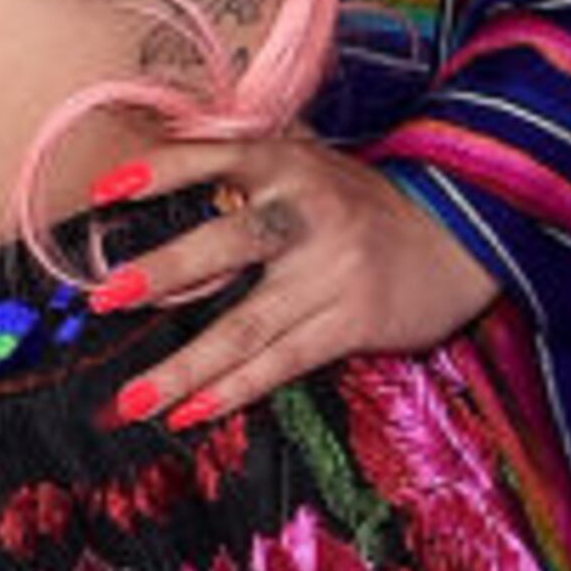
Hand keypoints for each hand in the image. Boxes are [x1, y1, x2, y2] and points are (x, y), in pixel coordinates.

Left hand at [88, 129, 496, 433]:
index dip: (164, 171)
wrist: (464, 235)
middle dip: (165, 271)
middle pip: (228, 245)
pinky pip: (282, 361)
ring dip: (184, 366)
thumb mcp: (311, 169)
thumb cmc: (361, 205)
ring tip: (132, 399)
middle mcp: (309, 216)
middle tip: (106, 295)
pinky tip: (190, 411)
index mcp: (291, 166)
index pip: (219, 159)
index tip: (106, 188)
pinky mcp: (353, 322)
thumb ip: (244, 179)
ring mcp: (332, 274)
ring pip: (245, 325)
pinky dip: (234, 390)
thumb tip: (150, 198)